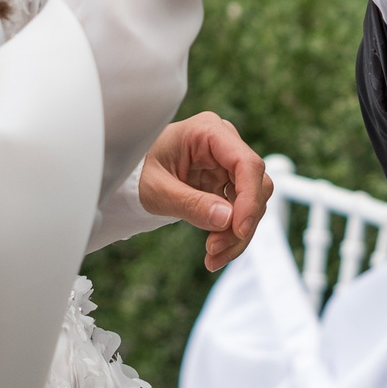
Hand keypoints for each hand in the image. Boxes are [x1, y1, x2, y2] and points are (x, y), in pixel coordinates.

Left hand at [138, 112, 275, 271]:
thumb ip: (191, 204)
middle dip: (242, 222)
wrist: (131, 175)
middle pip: (255, 184)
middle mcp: (224, 143)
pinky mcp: (226, 183)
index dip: (249, 198)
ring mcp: (227, 163)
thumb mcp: (157, 190)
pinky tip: (215, 253)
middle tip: (215, 249)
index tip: (239, 230)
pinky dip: (231, 234)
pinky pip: (241, 211)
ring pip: (253, 201)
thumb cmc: (138, 172)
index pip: (246, 163)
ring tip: (213, 256)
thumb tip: (228, 219)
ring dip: (238, 234)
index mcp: (208, 131)